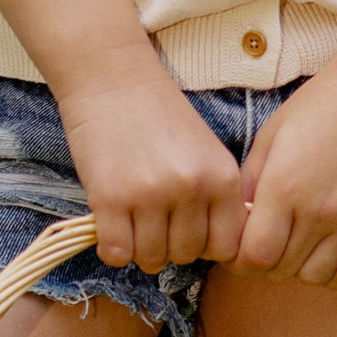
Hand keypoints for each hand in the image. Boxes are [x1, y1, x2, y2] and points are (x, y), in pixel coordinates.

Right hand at [56, 54, 246, 273]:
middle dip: (169, 246)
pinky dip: (112, 247)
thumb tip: (213, 252)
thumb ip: (216, 197)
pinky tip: (111, 223)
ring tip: (132, 220)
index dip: (206, 246)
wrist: (113, 78)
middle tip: (154, 221)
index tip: (188, 232)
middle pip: (186, 255)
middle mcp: (191, 188)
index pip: (226, 247)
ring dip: (139, 247)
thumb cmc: (160, 116)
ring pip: (150, 258)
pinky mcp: (109, 198)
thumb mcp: (207, 152)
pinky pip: (116, 252)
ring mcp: (150, 195)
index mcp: (222, 177)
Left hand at [234, 52, 336, 288]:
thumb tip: (237, 222)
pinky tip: (323, 253)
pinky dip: (332, 272)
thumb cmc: (319, 106)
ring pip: (313, 277)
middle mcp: (318, 211)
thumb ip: (249, 185)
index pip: (253, 257)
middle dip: (263, 262)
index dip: (238, 259)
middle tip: (263, 243)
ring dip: (296, 269)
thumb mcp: (270, 137)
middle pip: (280, 269)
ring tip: (293, 246)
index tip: (238, 246)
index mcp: (284, 187)